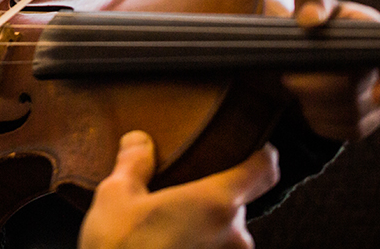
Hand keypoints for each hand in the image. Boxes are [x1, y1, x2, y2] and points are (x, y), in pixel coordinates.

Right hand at [80, 131, 278, 248]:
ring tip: (167, 232)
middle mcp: (234, 237)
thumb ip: (133, 164)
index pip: (264, 169)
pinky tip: (166, 248)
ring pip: (224, 237)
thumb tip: (139, 141)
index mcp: (216, 203)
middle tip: (176, 198)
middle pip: (237, 204)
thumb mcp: (115, 197)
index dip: (259, 155)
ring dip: (203, 231)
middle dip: (209, 200)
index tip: (248, 149)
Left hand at [281, 0, 379, 140]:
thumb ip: (311, 1)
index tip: (342, 79)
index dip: (368, 75)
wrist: (309, 45)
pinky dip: (321, 121)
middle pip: (356, 92)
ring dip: (315, 105)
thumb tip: (311, 20)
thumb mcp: (311, 1)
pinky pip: (347, 132)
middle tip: (290, 76)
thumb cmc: (314, 19)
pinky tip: (309, 104)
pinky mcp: (369, 121)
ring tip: (297, 86)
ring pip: (353, 116)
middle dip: (315, 86)